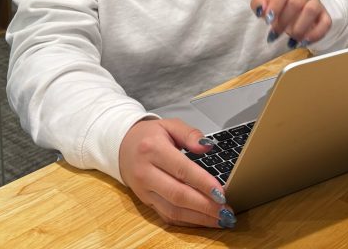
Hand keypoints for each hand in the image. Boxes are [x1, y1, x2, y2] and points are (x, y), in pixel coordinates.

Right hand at [118, 118, 235, 228]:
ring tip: (220, 219)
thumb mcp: (170, 125)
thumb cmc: (149, 136)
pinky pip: (167, 216)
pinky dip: (187, 221)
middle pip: (178, 195)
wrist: (121, 146)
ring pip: (172, 210)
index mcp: (152, 149)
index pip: (181, 170)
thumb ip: (190, 134)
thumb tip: (208, 146)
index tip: (222, 192)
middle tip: (226, 210)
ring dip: (199, 218)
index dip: (203, 183)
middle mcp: (145, 173)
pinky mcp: (146, 202)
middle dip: (204, 206)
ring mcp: (144, 190)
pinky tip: (204, 220)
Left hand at [251, 0, 331, 47]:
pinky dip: (315, 34)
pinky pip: (325, 23)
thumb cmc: (280, 6)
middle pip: (297, 1)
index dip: (276, 3)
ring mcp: (318, 2)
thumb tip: (260, 9)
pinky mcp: (325, 16)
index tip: (268, 20)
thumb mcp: (267, 3)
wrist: (297, 12)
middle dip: (284, 20)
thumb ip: (259, 3)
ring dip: (299, 28)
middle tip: (275, 34)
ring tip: (290, 38)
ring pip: (311, 10)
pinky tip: (304, 41)